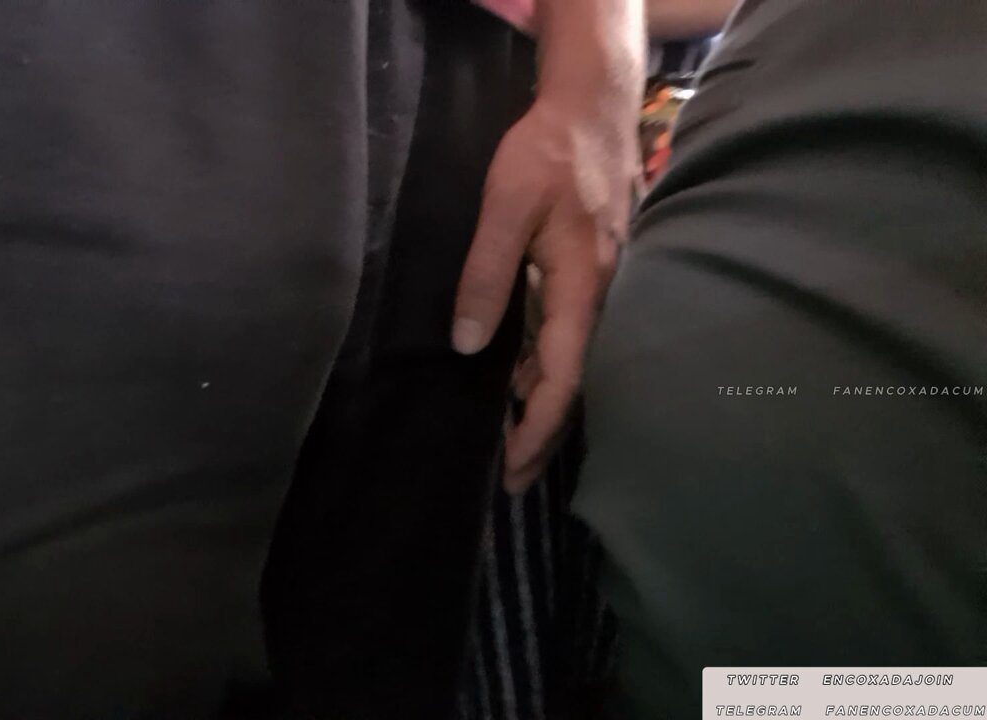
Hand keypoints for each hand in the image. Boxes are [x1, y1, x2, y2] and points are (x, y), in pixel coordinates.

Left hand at [452, 98, 638, 492]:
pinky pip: (569, 333)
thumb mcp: (507, 207)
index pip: (562, 379)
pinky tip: (514, 374)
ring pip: (571, 359)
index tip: (512, 468)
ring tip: (507, 438)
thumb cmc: (549, 151)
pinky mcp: (591, 269)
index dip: (537, 429)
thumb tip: (469, 342)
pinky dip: (543, 365)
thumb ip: (488, 274)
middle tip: (510, 477)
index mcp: (583, 287)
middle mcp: (600, 295)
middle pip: (573, 381)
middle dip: (542, 433)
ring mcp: (600, 283)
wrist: (593, 105)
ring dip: (540, 400)